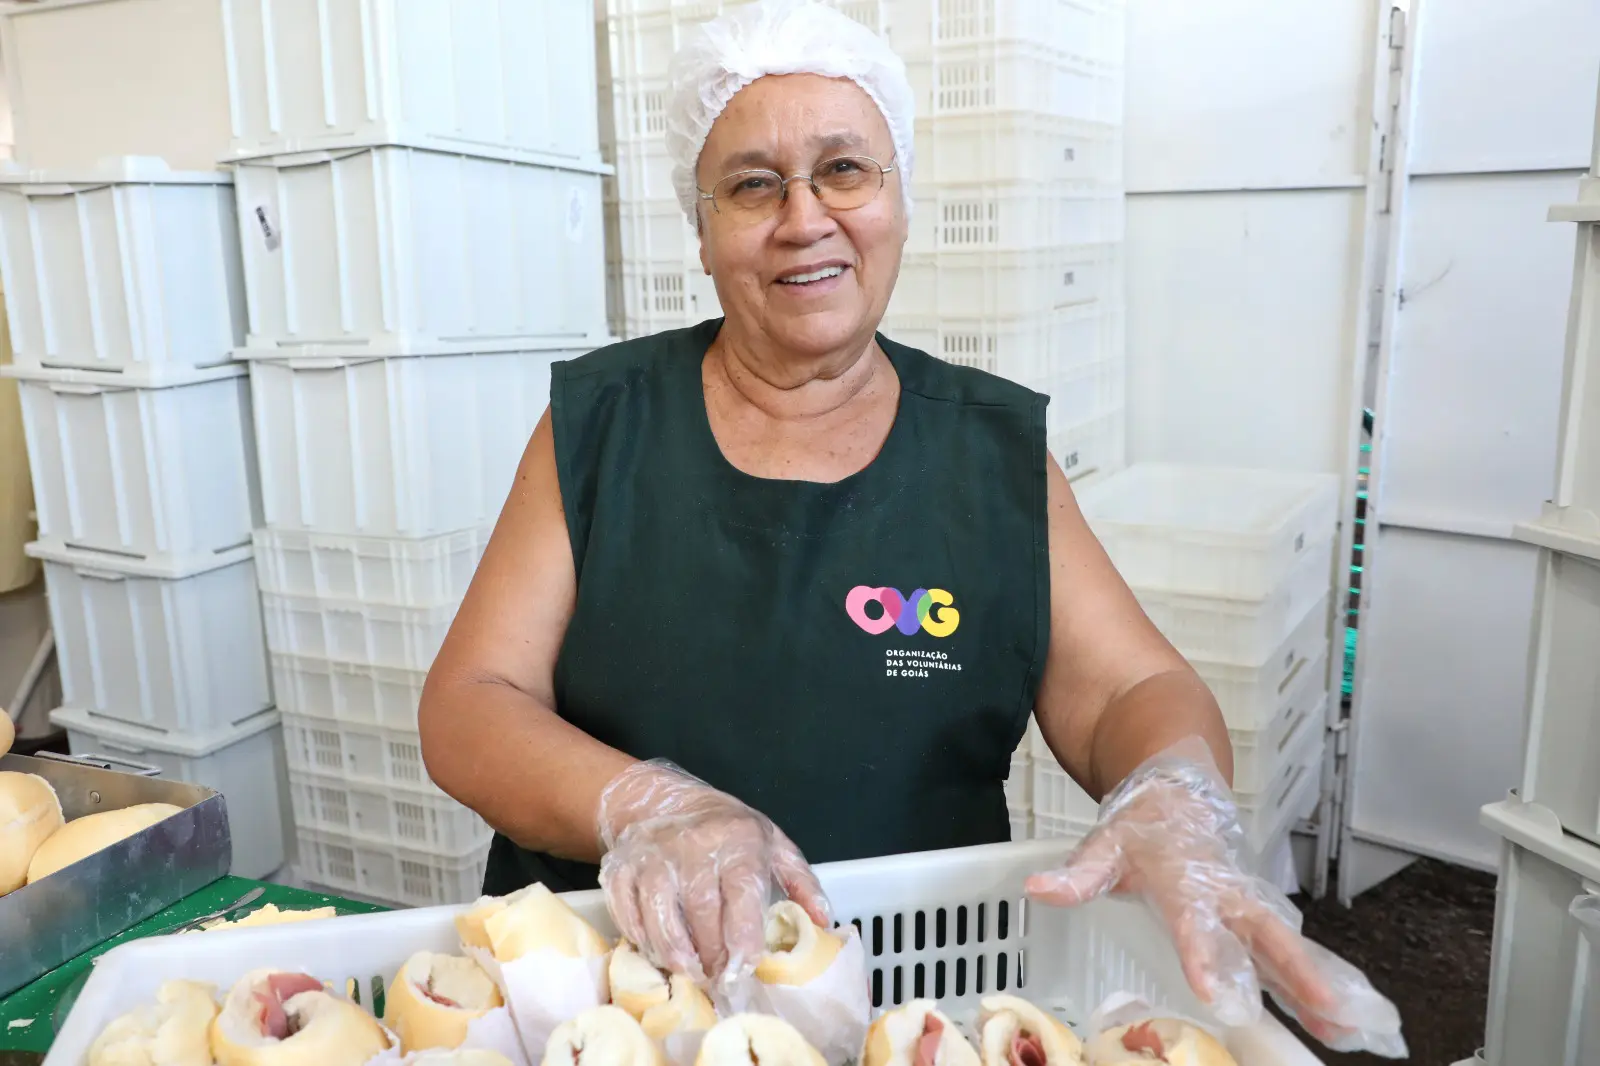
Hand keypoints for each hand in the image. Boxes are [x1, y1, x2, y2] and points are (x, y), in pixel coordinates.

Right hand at [597, 760, 830, 985]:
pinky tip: (660, 952)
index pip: (741, 893)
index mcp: (737, 840)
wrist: (664, 802)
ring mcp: (652, 856)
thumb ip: (801, 883)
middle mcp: (693, 845)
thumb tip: (823, 921)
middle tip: (720, 980)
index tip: (746, 966)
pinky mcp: (620, 868)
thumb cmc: (728, 832)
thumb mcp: (774, 846)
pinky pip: (628, 915)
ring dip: (677, 955)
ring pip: (661, 917)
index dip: (743, 935)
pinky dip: (643, 941)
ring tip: (692, 973)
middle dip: (712, 955)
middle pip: (701, 912)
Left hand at [1023, 738, 1406, 1058]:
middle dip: (1297, 972)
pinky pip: (1290, 956)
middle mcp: (1227, 895)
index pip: (1194, 919)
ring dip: (1318, 985)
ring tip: (1348, 1028)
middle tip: (1330, 1009)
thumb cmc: (1141, 828)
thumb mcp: (1105, 845)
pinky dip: (1316, 987)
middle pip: (1266, 935)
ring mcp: (1248, 908)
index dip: (1205, 953)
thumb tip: (1038, 890)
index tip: (1216, 992)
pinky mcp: (1258, 921)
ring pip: (1288, 948)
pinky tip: (1340, 1025)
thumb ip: (1078, 874)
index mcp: (1185, 878)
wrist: (1180, 794)